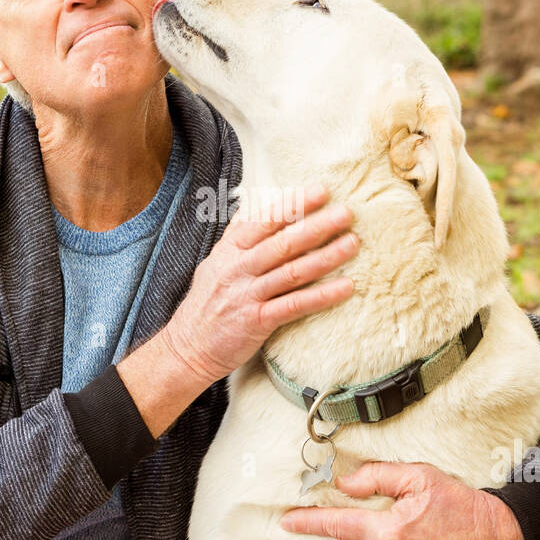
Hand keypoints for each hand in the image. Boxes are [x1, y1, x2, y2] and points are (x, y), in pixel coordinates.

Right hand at [162, 185, 358, 383]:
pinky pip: (294, 306)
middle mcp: (238, 269)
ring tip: (352, 244)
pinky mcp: (257, 322)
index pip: (264, 221)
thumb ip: (237, 237)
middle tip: (346, 213)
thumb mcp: (215, 263)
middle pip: (283, 243)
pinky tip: (346, 287)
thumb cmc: (206, 304)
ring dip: (326, 257)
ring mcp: (247, 295)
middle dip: (317, 226)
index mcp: (229, 251)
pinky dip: (322, 296)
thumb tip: (256, 208)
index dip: (293, 205)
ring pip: (292, 272)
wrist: (187, 347)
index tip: (320, 192)